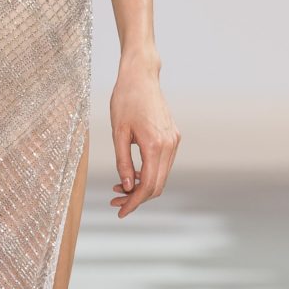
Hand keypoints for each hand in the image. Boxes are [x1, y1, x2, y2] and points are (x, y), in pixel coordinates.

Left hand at [110, 62, 179, 217]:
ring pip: (161, 176)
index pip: (148, 185)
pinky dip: (149, 173)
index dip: (134, 202)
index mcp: (156, 145)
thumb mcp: (118, 133)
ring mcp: (174, 141)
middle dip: (137, 198)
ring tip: (119, 188)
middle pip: (157, 185)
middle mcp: (170, 145)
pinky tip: (132, 174)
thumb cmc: (125, 100)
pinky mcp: (173, 136)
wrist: (141, 76)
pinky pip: (163, 164)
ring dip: (142, 186)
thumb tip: (126, 186)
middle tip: (115, 201)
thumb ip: (123, 162)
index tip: (121, 212)